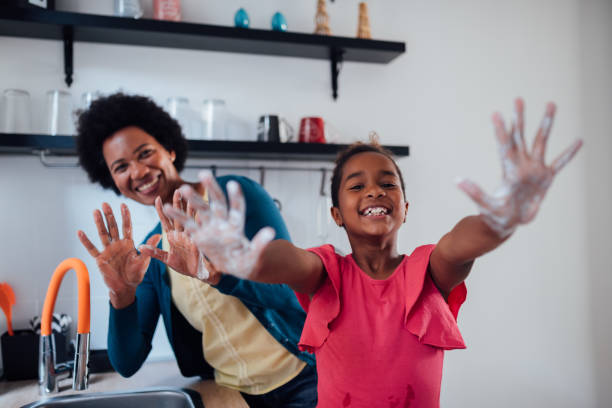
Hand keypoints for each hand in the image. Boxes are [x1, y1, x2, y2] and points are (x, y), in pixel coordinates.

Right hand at [78, 203, 159, 307]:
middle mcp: (118, 245)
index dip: (125, 216)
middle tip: (105, 203)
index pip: (127, 227)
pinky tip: (80, 232)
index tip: (123, 205)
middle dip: (110, 216)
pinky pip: (92, 249)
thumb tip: (160, 234)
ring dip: (99, 223)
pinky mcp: (100, 259)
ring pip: (103, 234)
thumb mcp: (144, 260)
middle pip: (113, 227)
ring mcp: (108, 251)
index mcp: (129, 244)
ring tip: (95, 211)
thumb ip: (149, 247)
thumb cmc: (136, 274)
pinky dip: (86, 241)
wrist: (126, 288)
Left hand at [138, 190, 221, 284]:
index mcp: (173, 236)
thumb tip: (140, 246)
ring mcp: (193, 235)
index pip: (166, 220)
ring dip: (191, 207)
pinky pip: (201, 229)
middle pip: (179, 215)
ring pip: (191, 218)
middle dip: (178, 203)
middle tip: (178, 190)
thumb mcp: (166, 259)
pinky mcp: (201, 241)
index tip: (157, 199)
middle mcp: (183, 233)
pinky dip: (202, 221)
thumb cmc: (182, 265)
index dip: (161, 210)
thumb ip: (154, 252)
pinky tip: (203, 212)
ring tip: (192, 196)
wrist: (197, 273)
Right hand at [163, 172, 274, 279]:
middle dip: (211, 188)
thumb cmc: (247, 261)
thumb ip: (261, 243)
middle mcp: (223, 222)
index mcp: (237, 225)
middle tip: (204, 174)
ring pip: (201, 209)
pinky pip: (188, 223)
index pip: (237, 207)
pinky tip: (166, 206)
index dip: (236, 197)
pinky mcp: (199, 235)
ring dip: (193, 199)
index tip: (233, 184)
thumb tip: (270, 232)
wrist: (234, 266)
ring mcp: (210, 226)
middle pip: (217, 202)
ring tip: (182, 189)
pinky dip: (178, 216)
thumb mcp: (255, 255)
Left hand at [457, 98, 582, 237]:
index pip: (504, 146)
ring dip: (545, 124)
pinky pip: (560, 163)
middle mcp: (521, 165)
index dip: (501, 130)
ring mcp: (534, 170)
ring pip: (540, 142)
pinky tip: (579, 141)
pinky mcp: (546, 178)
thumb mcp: (485, 204)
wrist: (507, 223)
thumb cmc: (494, 215)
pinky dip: (569, 154)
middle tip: (518, 99)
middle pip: (520, 136)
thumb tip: (457, 180)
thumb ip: (474, 192)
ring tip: (550, 104)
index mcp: (508, 171)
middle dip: (520, 118)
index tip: (496, 114)